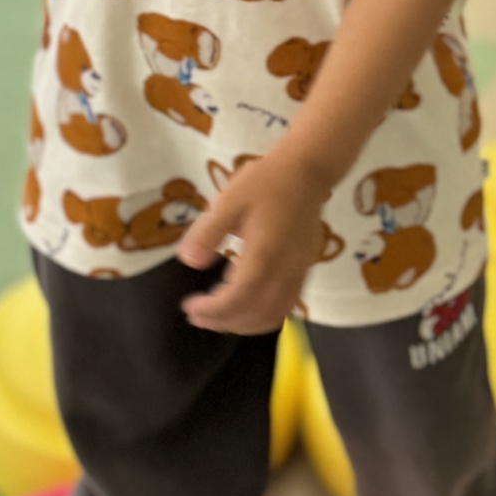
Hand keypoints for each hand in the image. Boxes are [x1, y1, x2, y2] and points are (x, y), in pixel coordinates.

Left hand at [176, 149, 330, 336]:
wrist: (306, 172)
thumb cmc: (265, 182)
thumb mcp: (229, 199)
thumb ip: (208, 231)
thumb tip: (188, 261)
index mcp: (265, 252)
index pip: (239, 297)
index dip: (213, 310)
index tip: (189, 307)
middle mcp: (286, 269)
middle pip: (256, 313)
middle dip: (223, 321)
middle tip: (195, 315)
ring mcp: (299, 272)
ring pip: (274, 315)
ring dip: (243, 323)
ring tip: (215, 315)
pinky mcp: (304, 271)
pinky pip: (285, 305)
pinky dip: (262, 315)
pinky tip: (242, 302)